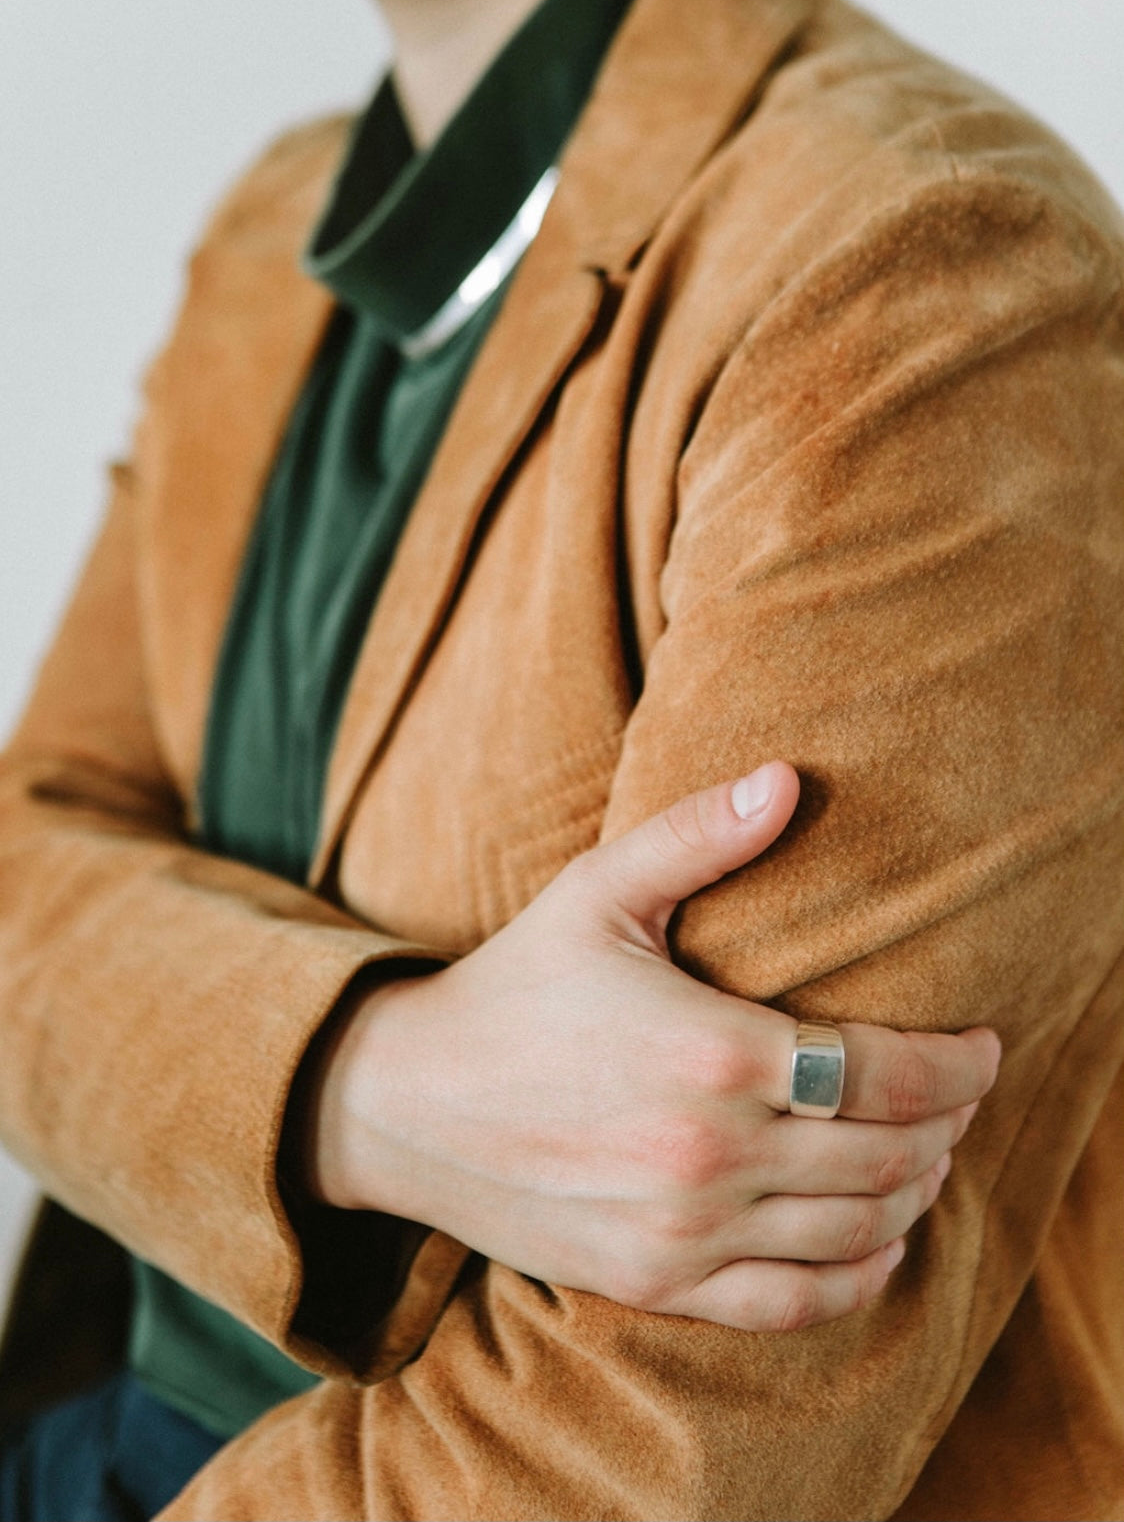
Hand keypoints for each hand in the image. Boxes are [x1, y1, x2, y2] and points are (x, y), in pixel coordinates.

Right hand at [308, 763, 999, 1330]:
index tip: (984, 1045)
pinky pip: (796, 1304)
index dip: (958, 1063)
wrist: (405, 1103)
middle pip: (888, 1154)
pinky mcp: (657, 1283)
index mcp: (712, 1050)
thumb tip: (788, 778)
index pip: (886, 1070)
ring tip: (929, 1154)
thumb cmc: (512, 986)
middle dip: (948, 1125)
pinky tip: (879, 1242)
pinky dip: (860, 1276)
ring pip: (857, 1231)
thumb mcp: (598, 892)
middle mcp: (710, 1154)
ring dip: (916, 1192)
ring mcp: (685, 1232)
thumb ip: (699, 834)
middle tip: (959, 1095)